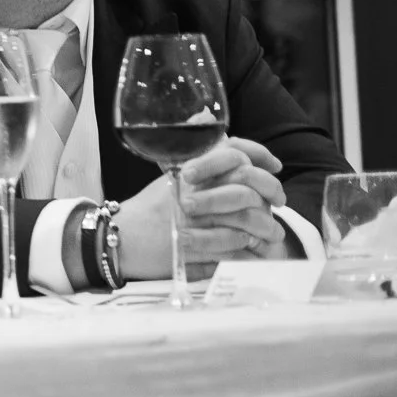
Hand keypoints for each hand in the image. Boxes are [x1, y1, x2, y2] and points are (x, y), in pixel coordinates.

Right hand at [111, 137, 287, 279]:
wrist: (118, 239)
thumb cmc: (144, 212)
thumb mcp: (168, 182)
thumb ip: (196, 169)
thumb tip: (224, 147)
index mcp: (187, 172)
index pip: (230, 153)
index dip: (258, 155)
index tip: (274, 166)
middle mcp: (193, 192)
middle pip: (245, 186)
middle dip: (269, 194)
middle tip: (278, 202)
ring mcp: (194, 221)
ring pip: (244, 218)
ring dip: (263, 226)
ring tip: (272, 233)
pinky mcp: (194, 248)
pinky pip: (231, 247)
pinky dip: (247, 249)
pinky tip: (254, 249)